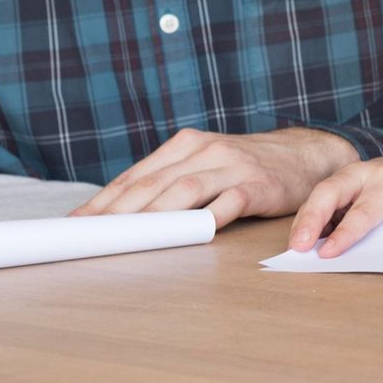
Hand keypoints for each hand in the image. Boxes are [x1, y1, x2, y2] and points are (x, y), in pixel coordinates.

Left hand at [70, 126, 359, 227]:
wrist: (306, 154)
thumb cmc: (247, 167)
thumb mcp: (206, 163)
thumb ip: (170, 181)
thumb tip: (121, 213)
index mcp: (185, 144)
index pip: (135, 176)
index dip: (103, 201)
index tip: (76, 223)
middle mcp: (205, 150)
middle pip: (152, 184)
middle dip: (117, 212)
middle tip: (90, 235)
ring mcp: (232, 166)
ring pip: (184, 191)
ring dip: (152, 216)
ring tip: (128, 237)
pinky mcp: (258, 185)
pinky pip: (229, 203)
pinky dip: (207, 217)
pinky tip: (190, 233)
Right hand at [287, 144, 382, 253]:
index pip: (366, 208)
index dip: (348, 230)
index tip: (331, 252)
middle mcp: (362, 175)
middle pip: (331, 192)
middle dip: (312, 218)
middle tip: (299, 246)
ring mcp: (346, 182)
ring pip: (319, 197)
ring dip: (303, 221)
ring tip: (294, 248)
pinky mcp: (336, 193)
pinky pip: (317, 207)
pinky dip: (306, 224)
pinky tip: (300, 244)